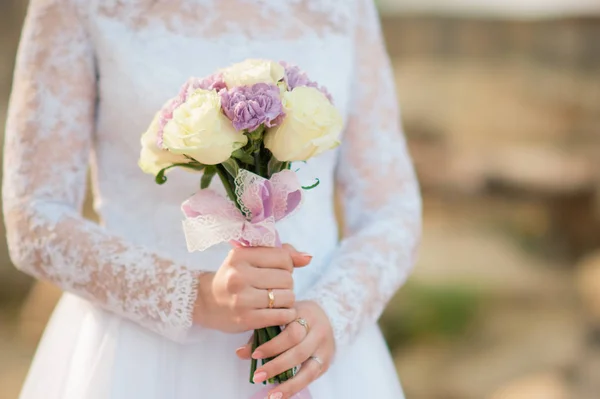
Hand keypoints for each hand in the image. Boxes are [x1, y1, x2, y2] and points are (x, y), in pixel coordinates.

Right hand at [193, 245, 311, 332]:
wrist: (207, 302)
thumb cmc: (235, 277)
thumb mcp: (250, 258)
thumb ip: (281, 254)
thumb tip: (308, 258)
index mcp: (240, 255)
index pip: (283, 257)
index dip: (286, 265)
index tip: (276, 271)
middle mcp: (239, 275)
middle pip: (287, 278)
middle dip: (287, 284)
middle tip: (275, 288)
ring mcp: (242, 298)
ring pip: (287, 297)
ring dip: (287, 300)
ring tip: (276, 300)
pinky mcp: (246, 318)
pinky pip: (282, 315)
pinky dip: (286, 314)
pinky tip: (279, 312)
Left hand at [236, 301, 334, 398]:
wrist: (326, 316)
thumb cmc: (295, 316)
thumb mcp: (280, 318)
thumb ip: (261, 333)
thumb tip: (240, 352)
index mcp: (306, 316)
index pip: (291, 333)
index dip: (273, 345)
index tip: (255, 354)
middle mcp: (318, 333)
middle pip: (299, 352)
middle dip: (276, 366)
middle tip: (257, 376)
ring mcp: (324, 349)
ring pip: (308, 370)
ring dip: (289, 385)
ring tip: (271, 395)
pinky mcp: (325, 363)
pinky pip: (310, 378)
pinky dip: (295, 388)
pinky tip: (280, 395)